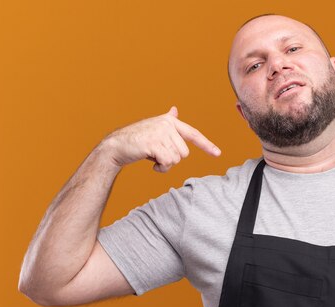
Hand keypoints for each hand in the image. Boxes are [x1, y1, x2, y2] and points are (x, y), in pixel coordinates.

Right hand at [99, 106, 220, 172]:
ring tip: (152, 157)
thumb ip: (168, 123)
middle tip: (157, 155)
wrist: (116, 146)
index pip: (193, 134)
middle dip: (172, 159)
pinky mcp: (154, 143)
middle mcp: (167, 124)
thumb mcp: (155, 129)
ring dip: (165, 164)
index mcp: (170, 121)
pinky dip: (160, 168)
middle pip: (184, 153)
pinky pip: (168, 163)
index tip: (217, 153)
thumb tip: (174, 110)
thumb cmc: (137, 140)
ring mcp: (160, 133)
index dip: (206, 144)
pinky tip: (151, 164)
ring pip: (176, 159)